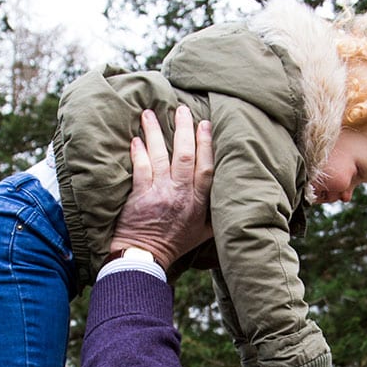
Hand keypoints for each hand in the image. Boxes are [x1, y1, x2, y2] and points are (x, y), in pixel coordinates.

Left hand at [111, 105, 213, 269]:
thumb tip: (230, 201)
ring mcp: (160, 194)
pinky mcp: (140, 197)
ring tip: (150, 113)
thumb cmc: (173, 245)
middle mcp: (182, 195)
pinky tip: (136, 138)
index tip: (205, 124)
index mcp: (199, 202)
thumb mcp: (203, 233)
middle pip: (186, 155)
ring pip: (161, 156)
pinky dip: (139, 152)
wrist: (145, 258)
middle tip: (181, 109)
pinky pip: (141, 168)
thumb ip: (215, 215)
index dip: (207, 143)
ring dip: (155, 132)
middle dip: (183, 129)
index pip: (206, 167)